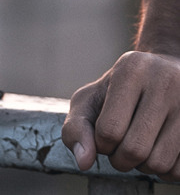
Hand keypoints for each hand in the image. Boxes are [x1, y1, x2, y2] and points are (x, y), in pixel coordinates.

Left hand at [62, 51, 179, 179]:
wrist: (162, 76)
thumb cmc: (118, 92)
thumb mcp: (90, 100)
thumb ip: (77, 128)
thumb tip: (84, 162)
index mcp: (131, 70)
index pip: (109, 129)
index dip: (101, 145)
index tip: (104, 138)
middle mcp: (164, 81)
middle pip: (135, 149)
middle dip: (121, 160)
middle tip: (120, 149)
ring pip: (160, 163)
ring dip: (143, 166)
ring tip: (140, 147)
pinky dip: (164, 171)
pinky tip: (159, 150)